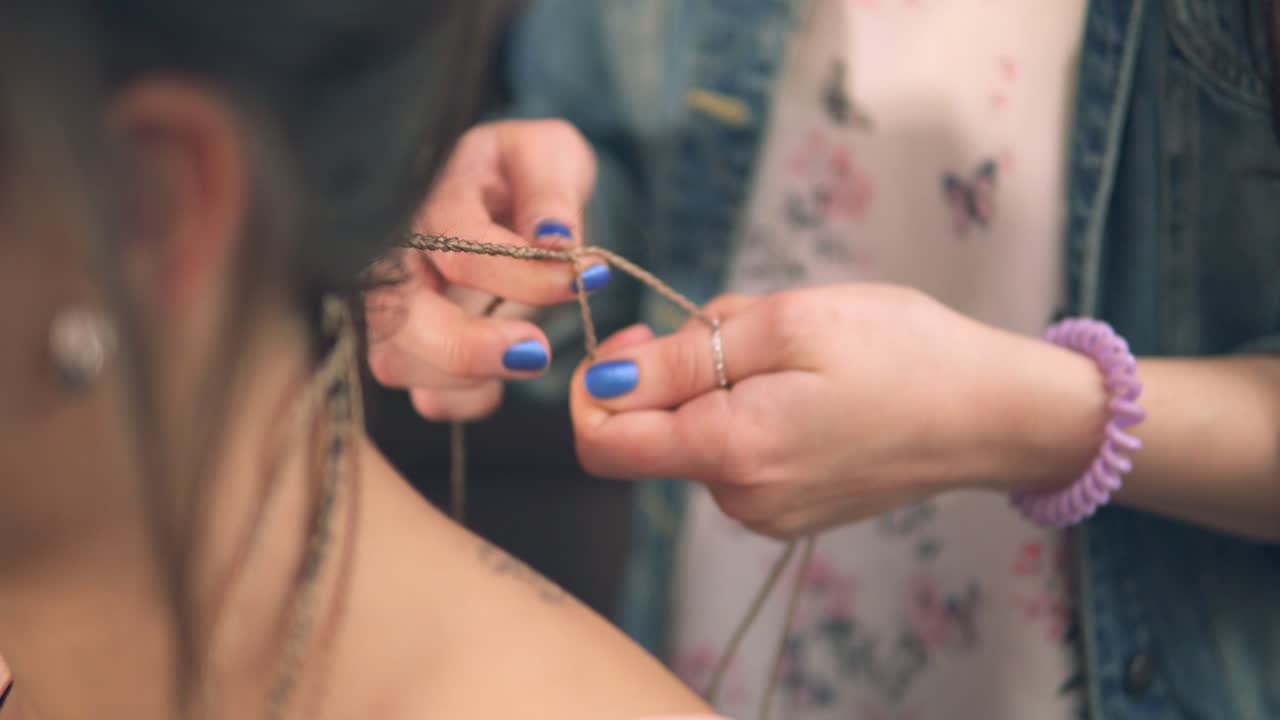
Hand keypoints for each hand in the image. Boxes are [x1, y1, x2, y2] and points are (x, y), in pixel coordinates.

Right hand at [367, 120, 609, 420]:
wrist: (507, 192)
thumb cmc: (523, 171)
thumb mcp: (548, 155)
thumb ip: (552, 190)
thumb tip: (556, 239)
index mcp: (430, 199)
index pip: (455, 247)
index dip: (521, 273)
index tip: (584, 277)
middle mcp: (394, 255)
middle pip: (395, 316)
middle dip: (466, 347)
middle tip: (537, 352)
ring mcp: (395, 307)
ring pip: (396, 361)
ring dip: (467, 376)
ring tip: (531, 354)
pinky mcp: (415, 350)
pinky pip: (424, 396)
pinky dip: (468, 400)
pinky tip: (504, 377)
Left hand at [570, 285, 1103, 537]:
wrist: (996, 414)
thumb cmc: (903, 353)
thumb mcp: (789, 324)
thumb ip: (684, 359)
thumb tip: (604, 384)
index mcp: (732, 452)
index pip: (602, 444)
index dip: (597, 386)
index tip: (643, 337)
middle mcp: (740, 500)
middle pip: (654, 431)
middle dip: (680, 368)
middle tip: (750, 326)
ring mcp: (768, 512)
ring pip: (698, 434)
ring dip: (723, 382)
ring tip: (798, 353)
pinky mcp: (792, 509)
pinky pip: (738, 451)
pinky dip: (752, 407)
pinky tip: (811, 385)